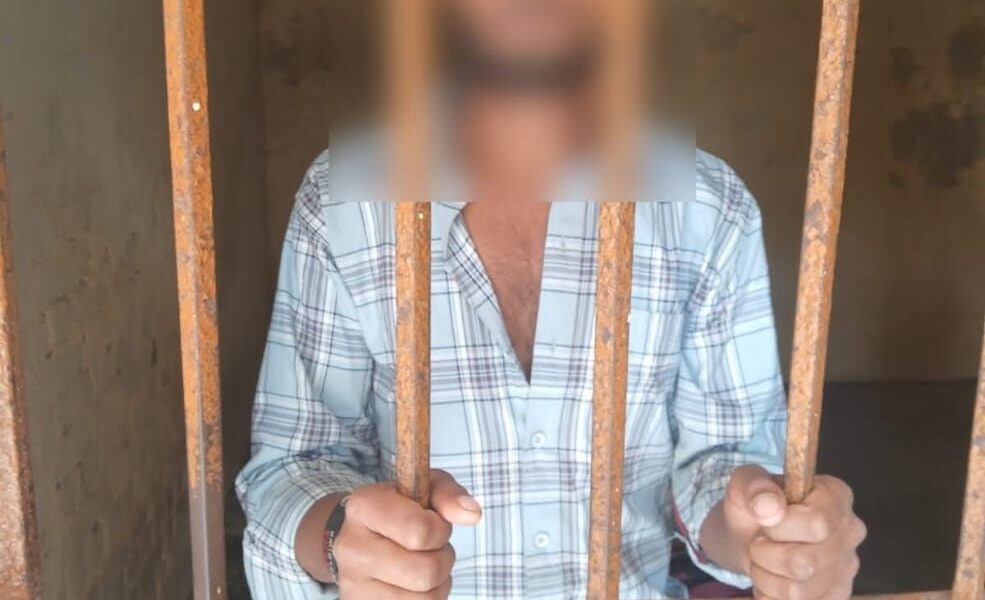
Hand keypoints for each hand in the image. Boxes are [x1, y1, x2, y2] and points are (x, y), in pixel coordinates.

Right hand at [333, 469, 481, 598]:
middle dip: (443, 559)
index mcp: (364, 507)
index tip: (435, 522)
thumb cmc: (397, 508)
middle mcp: (351, 547)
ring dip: (437, 583)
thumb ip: (449, 494)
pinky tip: (414, 584)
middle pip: (426, 572)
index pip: (420, 531)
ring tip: (424, 564)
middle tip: (433, 548)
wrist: (354, 534)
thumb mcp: (422, 487)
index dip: (441, 530)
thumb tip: (472, 513)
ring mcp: (352, 584)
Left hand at [724, 465, 866, 599]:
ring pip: (797, 591)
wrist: (750, 534)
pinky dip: (770, 595)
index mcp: (836, 496)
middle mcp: (851, 532)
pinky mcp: (836, 594)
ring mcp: (847, 567)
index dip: (777, 527)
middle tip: (758, 541)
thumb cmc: (754, 505)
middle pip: (804, 562)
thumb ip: (754, 486)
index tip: (764, 519)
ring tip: (762, 558)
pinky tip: (771, 576)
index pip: (816, 524)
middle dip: (763, 553)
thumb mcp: (745, 483)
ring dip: (763, 576)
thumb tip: (768, 506)